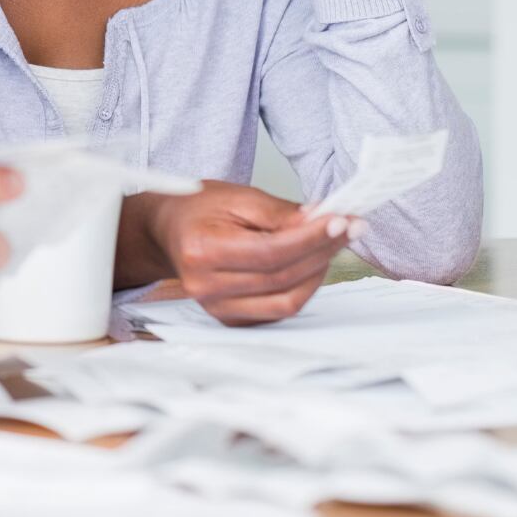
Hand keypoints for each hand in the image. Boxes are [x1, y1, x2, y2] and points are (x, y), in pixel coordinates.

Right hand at [128, 181, 354, 325]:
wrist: (169, 232)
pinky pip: (279, 311)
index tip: (342, 221)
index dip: (312, 238)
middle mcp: (206, 287)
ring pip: (287, 301)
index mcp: (202, 251)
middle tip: (347, 227)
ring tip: (330, 245)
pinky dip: (302, 288)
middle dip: (322, 251)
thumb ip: (279, 212)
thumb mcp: (236, 197)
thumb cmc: (197, 210)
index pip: (271, 252)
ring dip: (317, 273)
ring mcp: (218, 308)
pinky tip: (310, 264)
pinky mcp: (231, 319)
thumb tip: (320, 221)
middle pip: (283, 277)